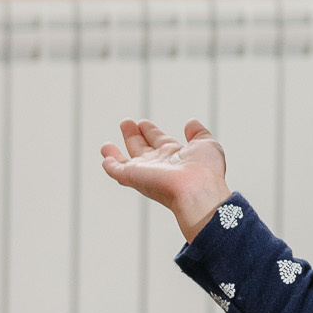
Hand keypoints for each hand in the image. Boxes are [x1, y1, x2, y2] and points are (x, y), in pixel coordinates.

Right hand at [100, 118, 231, 240]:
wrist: (197, 189)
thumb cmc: (206, 170)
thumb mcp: (206, 144)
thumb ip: (198, 133)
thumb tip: (191, 122)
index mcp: (176, 156)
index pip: (160, 141)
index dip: (151, 132)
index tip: (143, 123)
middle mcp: (159, 164)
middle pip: (142, 149)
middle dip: (134, 136)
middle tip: (126, 123)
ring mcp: (145, 172)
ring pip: (126, 162)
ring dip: (116, 153)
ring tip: (106, 145)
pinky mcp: (133, 177)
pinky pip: (117, 171)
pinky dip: (110, 165)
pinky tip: (105, 158)